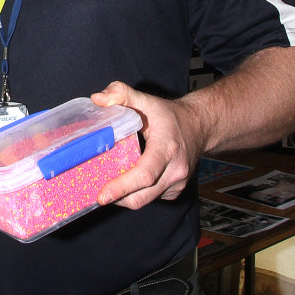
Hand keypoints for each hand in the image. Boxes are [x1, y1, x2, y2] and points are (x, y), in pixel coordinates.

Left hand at [90, 82, 204, 208]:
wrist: (200, 126)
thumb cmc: (170, 115)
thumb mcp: (146, 99)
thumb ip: (121, 94)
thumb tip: (97, 99)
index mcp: (166, 148)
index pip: (144, 174)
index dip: (122, 187)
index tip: (103, 195)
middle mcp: (175, 169)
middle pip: (143, 195)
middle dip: (117, 198)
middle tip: (94, 195)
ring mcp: (177, 183)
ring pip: (146, 200)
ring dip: (125, 198)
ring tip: (106, 189)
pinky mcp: (175, 190)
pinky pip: (152, 198)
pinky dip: (136, 195)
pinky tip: (125, 184)